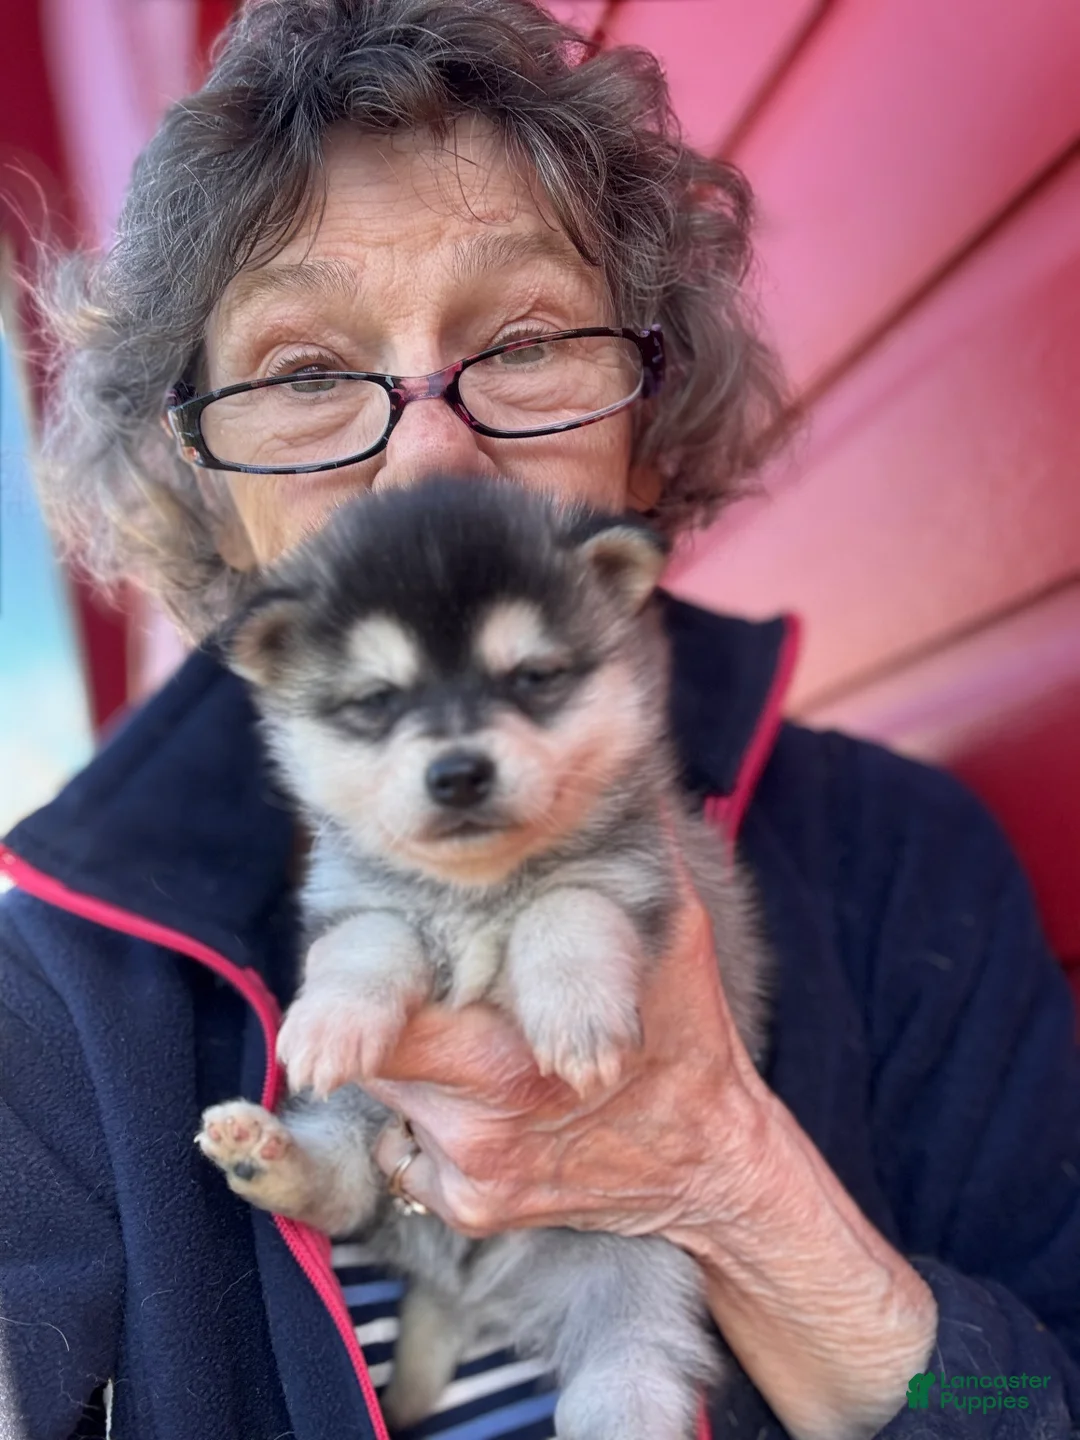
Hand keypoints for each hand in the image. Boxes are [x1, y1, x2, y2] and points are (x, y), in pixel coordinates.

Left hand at [364, 866, 770, 1239]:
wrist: (714, 1166)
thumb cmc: (690, 1038)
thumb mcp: (676, 932)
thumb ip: (635, 852)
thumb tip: (616, 765)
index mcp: (506, 1061)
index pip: (378, 1012)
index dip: (355, 994)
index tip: (385, 958)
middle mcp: (474, 1126)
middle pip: (379, 1051)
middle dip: (393, 1010)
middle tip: (437, 980)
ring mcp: (469, 1175)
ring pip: (389, 1096)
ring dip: (411, 1059)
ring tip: (467, 1030)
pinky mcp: (470, 1210)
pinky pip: (406, 1149)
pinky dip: (424, 1120)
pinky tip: (476, 1096)